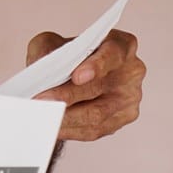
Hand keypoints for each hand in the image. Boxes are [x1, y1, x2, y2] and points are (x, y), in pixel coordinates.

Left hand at [26, 29, 144, 140]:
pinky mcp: (122, 119)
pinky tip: (51, 126)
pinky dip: (70, 129)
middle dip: (67, 96)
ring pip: (97, 114)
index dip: (96, 66)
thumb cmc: (65, 56)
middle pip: (99, 88)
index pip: (113, 54)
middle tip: (42, 101)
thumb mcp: (51, 43)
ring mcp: (130, 98)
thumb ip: (45, 51)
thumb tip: (40, 70)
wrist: (72, 75)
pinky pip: (95, 130)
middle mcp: (131, 71)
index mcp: (121, 45)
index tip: (77, 77)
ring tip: (41, 115)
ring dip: (65, 117)